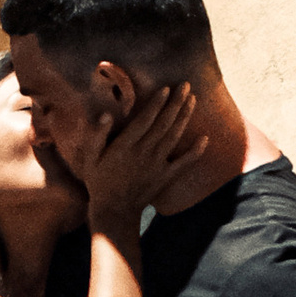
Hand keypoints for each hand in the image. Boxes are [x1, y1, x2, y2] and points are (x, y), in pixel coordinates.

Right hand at [66, 78, 197, 223]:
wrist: (114, 211)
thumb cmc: (99, 181)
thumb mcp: (90, 159)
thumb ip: (97, 136)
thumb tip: (105, 115)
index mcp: (125, 146)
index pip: (145, 120)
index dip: (157, 103)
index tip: (167, 88)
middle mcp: (144, 152)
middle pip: (164, 123)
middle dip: (176, 103)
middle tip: (186, 86)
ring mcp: (157, 165)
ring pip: (174, 136)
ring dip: (185, 117)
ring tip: (192, 100)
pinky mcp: (165, 176)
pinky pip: (183, 163)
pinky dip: (195, 151)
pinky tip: (205, 138)